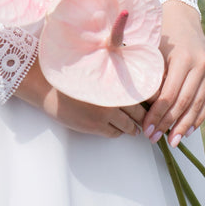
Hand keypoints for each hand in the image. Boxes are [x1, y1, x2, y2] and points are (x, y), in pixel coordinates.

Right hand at [14, 60, 144, 137]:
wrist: (49, 89)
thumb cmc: (72, 77)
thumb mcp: (97, 72)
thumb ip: (115, 77)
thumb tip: (133, 83)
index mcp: (115, 84)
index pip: (142, 95)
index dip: (150, 101)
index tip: (155, 103)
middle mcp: (113, 99)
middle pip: (139, 113)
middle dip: (145, 118)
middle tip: (150, 119)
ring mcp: (104, 114)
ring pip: (128, 126)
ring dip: (133, 128)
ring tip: (136, 127)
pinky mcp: (95, 127)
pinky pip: (114, 133)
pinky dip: (119, 132)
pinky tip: (118, 128)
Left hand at [142, 1, 204, 146]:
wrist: (183, 17)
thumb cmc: (161, 35)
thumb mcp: (153, 51)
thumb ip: (151, 77)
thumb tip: (144, 108)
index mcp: (182, 58)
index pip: (169, 95)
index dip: (158, 115)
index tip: (147, 129)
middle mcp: (200, 64)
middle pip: (184, 102)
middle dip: (168, 124)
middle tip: (154, 138)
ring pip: (197, 105)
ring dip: (184, 126)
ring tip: (172, 141)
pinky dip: (198, 117)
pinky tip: (188, 130)